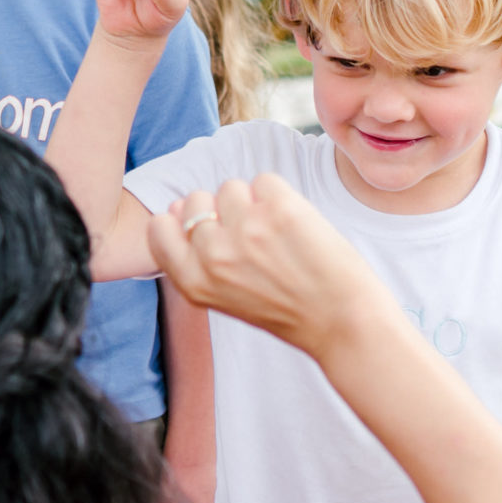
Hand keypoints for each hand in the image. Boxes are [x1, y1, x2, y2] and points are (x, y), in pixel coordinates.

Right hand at [145, 176, 388, 356]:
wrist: (342, 322)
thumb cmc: (286, 310)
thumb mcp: (223, 296)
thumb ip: (196, 256)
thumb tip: (177, 206)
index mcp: (193, 281)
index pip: (159, 227)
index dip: (183, 225)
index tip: (213, 239)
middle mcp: (212, 255)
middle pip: (195, 201)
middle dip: (221, 213)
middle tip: (256, 246)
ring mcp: (245, 229)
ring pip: (231, 187)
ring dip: (253, 203)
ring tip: (278, 238)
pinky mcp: (279, 209)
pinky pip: (265, 180)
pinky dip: (281, 197)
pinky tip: (296, 227)